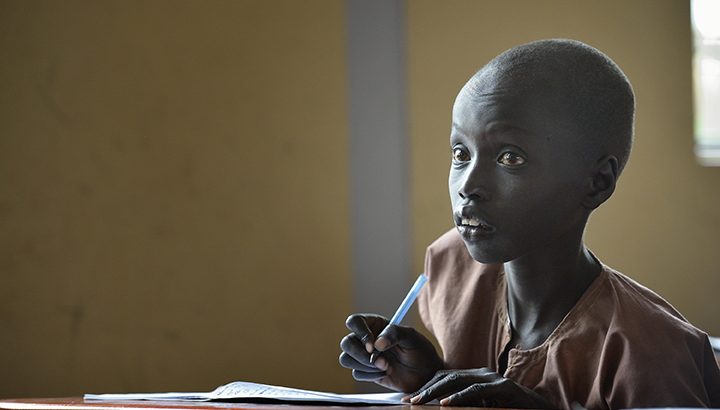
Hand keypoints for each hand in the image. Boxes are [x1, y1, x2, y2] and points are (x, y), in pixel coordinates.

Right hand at [338, 313, 442, 391]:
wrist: (425, 374)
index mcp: (375, 325)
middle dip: (359, 354)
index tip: (372, 346)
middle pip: (346, 342)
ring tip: (386, 367)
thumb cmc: (420, 350)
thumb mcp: (411, 336)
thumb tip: (377, 344)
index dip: (360, 332)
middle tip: (378, 361)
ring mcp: (364, 356)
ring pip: (346, 359)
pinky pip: (356, 373)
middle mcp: (366, 339)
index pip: (355, 322)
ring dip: (365, 365)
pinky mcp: (365, 372)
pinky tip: (386, 373)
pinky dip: (370, 375)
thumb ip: (394, 334)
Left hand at [408, 368, 551, 407]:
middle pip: (447, 376)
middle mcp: (482, 373)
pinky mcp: (503, 388)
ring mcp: (493, 379)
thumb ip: (466, 403)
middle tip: (410, 400)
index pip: (445, 376)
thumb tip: (441, 408)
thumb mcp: (483, 406)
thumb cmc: (510, 409)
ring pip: (457, 380)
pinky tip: (445, 403)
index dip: (427, 386)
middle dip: (426, 388)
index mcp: (476, 376)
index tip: (411, 398)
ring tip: (420, 401)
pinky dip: (459, 397)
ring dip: (436, 391)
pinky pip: (476, 391)